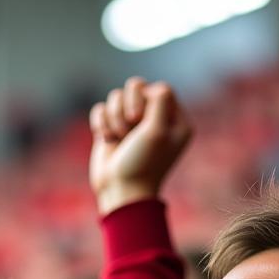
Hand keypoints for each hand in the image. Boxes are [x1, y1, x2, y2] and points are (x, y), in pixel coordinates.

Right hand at [89, 77, 192, 214]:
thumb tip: (148, 89)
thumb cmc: (142, 164)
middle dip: (128, 106)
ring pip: (117, 96)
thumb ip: (160, 100)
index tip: (141, 122)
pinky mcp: (113, 128)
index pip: (161, 89)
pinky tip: (107, 140)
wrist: (119, 191)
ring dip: (114, 118)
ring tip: (119, 139)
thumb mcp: (157, 131)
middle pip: (137, 87)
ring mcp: (133, 124)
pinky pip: (102, 108)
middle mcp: (156, 119)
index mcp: (176, 121)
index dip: (147, 100)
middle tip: (130, 130)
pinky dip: (101, 123)